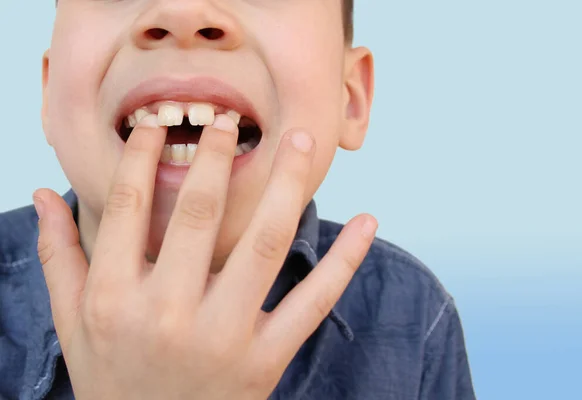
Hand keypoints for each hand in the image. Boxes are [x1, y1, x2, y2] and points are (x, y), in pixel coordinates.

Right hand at [34, 113, 376, 399]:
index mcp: (113, 298)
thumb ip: (58, 257)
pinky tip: (367, 222)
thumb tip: (43, 196)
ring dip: (286, 187)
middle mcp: (166, 314)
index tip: (157, 124)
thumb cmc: (111, 378)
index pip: (127, 206)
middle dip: (214, 157)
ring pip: (262, 245)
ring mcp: (221, 338)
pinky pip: (311, 303)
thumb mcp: (72, 324)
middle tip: (228, 118)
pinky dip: (343, 262)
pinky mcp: (265, 360)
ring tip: (300, 142)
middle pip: (197, 215)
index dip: (141, 156)